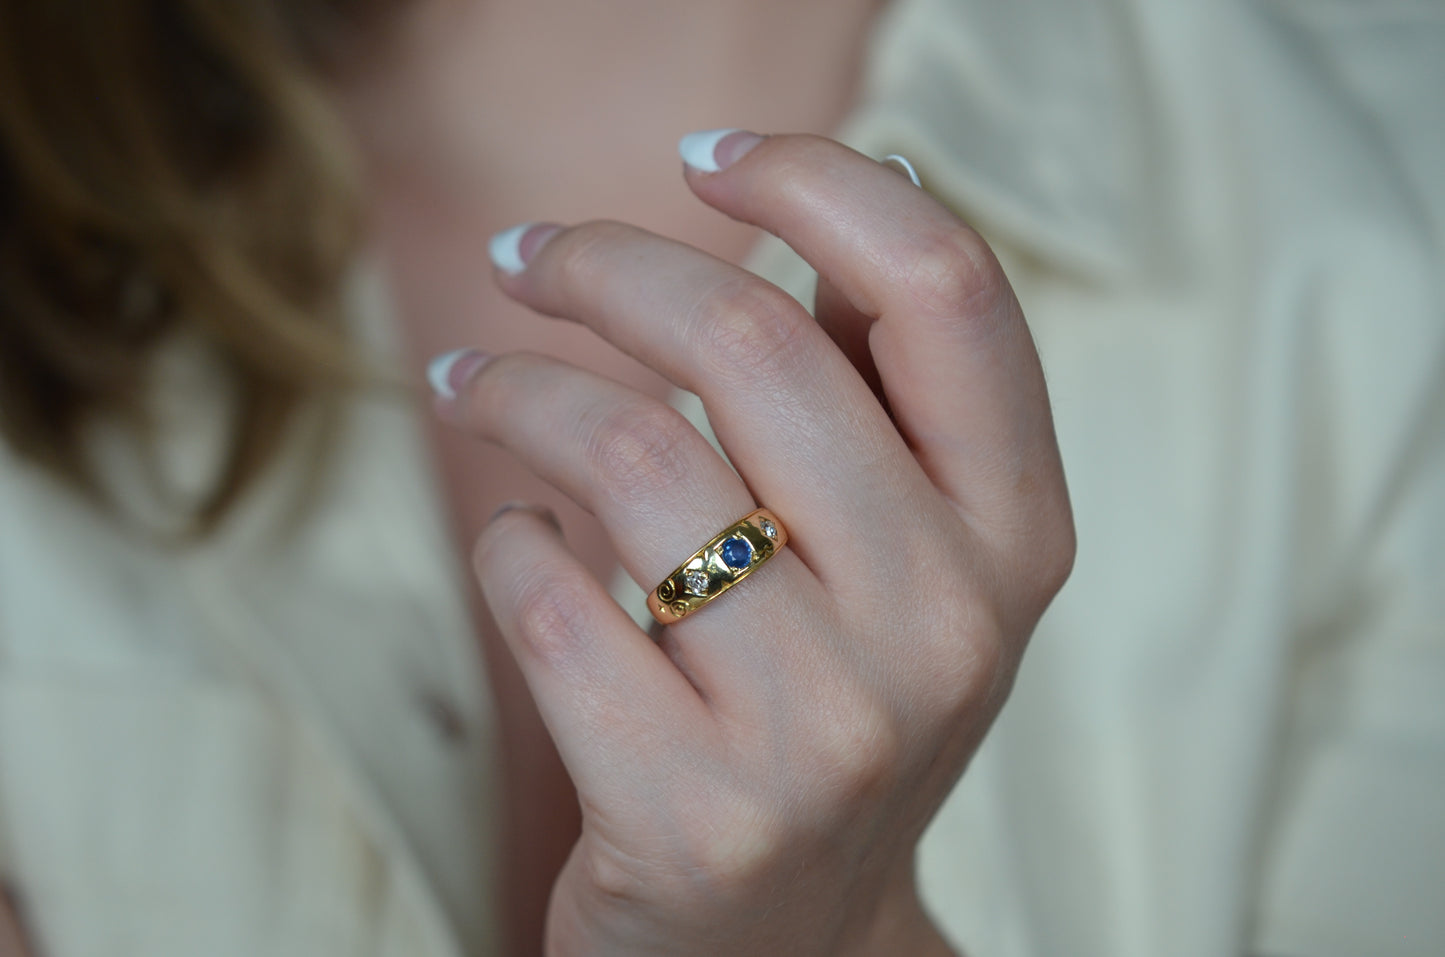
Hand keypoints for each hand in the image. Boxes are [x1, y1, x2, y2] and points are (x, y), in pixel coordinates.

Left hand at [434, 131, 1073, 955]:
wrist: (790, 948)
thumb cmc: (834, 709)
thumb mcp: (910, 564)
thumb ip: (887, 393)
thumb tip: (853, 189)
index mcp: (1017, 536)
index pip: (948, 289)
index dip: (818, 183)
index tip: (707, 162)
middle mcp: (947, 626)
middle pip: (752, 343)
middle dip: (600, 263)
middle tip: (523, 256)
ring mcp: (827, 731)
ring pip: (624, 454)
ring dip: (512, 391)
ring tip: (467, 386)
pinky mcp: (691, 813)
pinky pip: (545, 596)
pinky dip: (504, 544)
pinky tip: (521, 549)